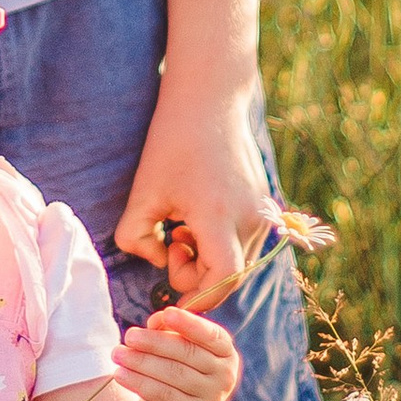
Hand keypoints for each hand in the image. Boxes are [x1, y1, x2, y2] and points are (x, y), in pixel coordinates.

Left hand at [114, 304, 241, 400]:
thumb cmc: (176, 368)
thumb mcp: (175, 346)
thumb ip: (169, 329)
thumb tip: (157, 320)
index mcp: (225, 352)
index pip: (211, 335)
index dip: (189, 323)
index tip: (167, 313)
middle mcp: (224, 376)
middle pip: (187, 353)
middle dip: (154, 342)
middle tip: (129, 336)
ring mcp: (209, 399)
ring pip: (172, 373)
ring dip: (140, 361)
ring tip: (117, 353)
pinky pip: (161, 394)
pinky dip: (137, 381)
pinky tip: (119, 374)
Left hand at [115, 84, 275, 314]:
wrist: (211, 102)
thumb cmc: (172, 144)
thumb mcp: (142, 192)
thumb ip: (135, 239)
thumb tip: (157, 261)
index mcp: (219, 216)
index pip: (222, 279)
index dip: (198, 298)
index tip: (171, 298)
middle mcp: (250, 219)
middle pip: (231, 278)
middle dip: (196, 276)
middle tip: (171, 243)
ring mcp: (263, 213)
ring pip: (239, 264)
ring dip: (208, 260)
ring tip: (182, 228)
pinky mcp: (265, 207)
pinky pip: (245, 245)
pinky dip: (220, 245)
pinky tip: (197, 219)